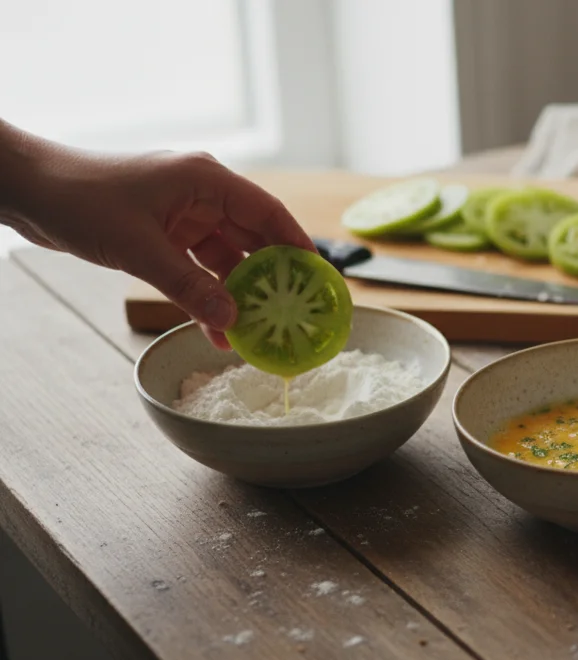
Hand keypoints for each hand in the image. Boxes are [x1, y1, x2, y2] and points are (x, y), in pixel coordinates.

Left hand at [1, 125, 312, 348]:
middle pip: (253, 238)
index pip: (268, 213)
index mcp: (206, 180)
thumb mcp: (140, 249)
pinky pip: (198, 269)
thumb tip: (231, 321)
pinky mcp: (164, 234)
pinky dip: (208, 296)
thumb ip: (189, 286)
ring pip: (226, 259)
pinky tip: (219, 328)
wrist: (29, 191)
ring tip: (258, 331)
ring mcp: (183, 216)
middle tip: (293, 312)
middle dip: (271, 277)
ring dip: (238, 294)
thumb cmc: (81, 198)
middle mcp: (201, 195)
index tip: (318, 278)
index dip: (297, 244)